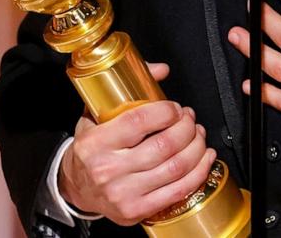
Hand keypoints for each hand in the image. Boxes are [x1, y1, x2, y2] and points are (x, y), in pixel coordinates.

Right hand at [58, 62, 217, 224]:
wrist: (76, 187)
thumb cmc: (90, 149)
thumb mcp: (96, 115)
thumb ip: (126, 89)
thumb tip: (160, 70)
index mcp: (95, 143)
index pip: (138, 121)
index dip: (166, 111)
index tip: (175, 108)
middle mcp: (107, 170)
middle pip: (164, 145)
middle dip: (187, 127)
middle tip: (190, 119)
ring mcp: (123, 193)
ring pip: (176, 167)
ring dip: (196, 147)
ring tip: (198, 135)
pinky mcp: (136, 211)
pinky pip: (178, 191)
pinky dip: (198, 172)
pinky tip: (204, 158)